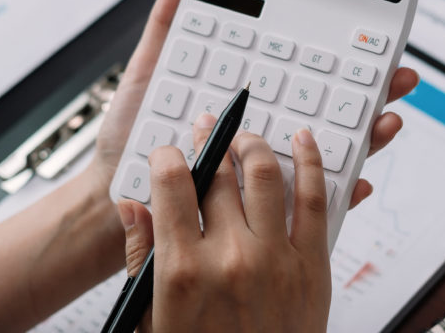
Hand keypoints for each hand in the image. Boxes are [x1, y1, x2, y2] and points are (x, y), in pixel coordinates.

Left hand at [88, 0, 418, 207]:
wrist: (112, 197)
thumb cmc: (131, 138)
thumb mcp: (149, 73)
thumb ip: (168, 24)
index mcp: (247, 96)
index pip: (304, 73)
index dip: (343, 58)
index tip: (375, 44)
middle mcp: (263, 129)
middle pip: (328, 108)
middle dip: (370, 93)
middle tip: (399, 77)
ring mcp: (265, 169)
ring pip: (329, 152)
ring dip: (365, 138)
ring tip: (385, 122)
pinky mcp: (261, 209)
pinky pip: (308, 202)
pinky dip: (339, 193)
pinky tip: (357, 180)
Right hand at [121, 119, 332, 332]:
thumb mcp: (151, 318)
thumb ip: (141, 258)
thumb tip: (131, 208)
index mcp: (182, 271)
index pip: (171, 186)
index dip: (168, 159)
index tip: (169, 154)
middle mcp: (229, 259)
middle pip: (218, 176)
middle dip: (210, 143)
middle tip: (208, 130)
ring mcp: (274, 260)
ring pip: (265, 176)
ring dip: (253, 146)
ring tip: (246, 138)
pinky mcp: (312, 266)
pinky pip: (314, 201)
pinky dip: (310, 164)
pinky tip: (304, 143)